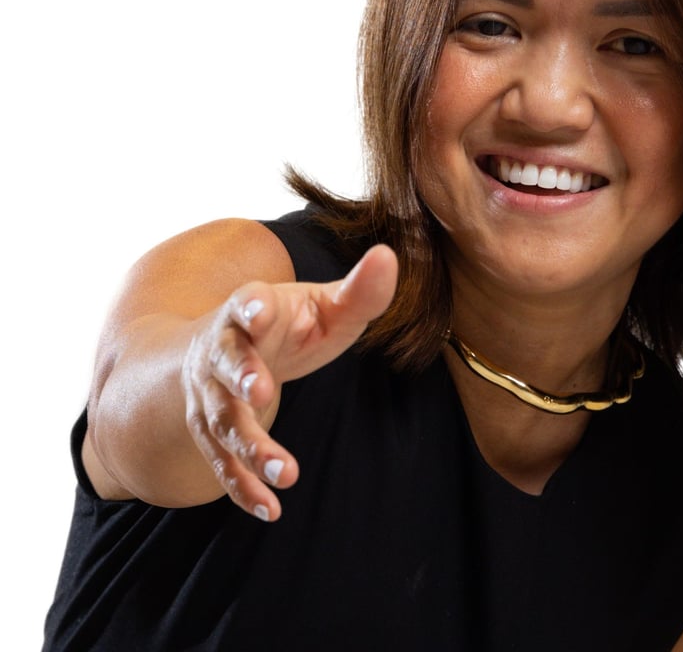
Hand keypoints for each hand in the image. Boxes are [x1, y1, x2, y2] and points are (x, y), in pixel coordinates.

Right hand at [180, 244, 397, 520]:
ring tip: (286, 473)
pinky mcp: (210, 430)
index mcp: (251, 307)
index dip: (251, 307)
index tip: (259, 312)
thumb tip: (389, 256)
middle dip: (240, 376)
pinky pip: (220, 462)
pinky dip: (241, 486)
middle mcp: (221, 349)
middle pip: (224, 363)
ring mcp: (210, 392)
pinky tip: (270, 510)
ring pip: (222, 421)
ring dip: (249, 446)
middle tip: (261, 392)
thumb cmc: (287, 321)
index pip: (246, 303)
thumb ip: (357, 289)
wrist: (226, 345)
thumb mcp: (322, 303)